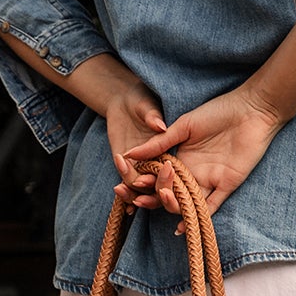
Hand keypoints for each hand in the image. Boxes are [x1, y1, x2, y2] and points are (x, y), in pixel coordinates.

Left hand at [106, 80, 169, 209]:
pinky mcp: (128, 166)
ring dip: (133, 194)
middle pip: (160, 186)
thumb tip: (159, 126)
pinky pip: (128, 184)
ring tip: (122, 189)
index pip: (174, 169)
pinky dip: (126, 193)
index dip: (171, 178)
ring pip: (143, 190)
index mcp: (171, 149)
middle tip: (139, 187)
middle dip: (151, 192)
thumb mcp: (146, 105)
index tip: (163, 177)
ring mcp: (143, 167)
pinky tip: (121, 197)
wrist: (124, 100)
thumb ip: (152, 115)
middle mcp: (159, 162)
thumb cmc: (140, 98)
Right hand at [123, 83, 284, 228]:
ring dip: (171, 205)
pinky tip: (181, 226)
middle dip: (152, 197)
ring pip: (186, 202)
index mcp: (181, 159)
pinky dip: (195, 216)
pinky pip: (209, 207)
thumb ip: (158, 142)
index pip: (157, 177)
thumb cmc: (218, 112)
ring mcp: (209, 180)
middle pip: (169, 193)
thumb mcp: (183, 126)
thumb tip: (128, 153)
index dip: (142, 183)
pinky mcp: (227, 185)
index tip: (126, 184)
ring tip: (161, 200)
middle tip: (139, 197)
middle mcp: (193, 173)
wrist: (250, 110)